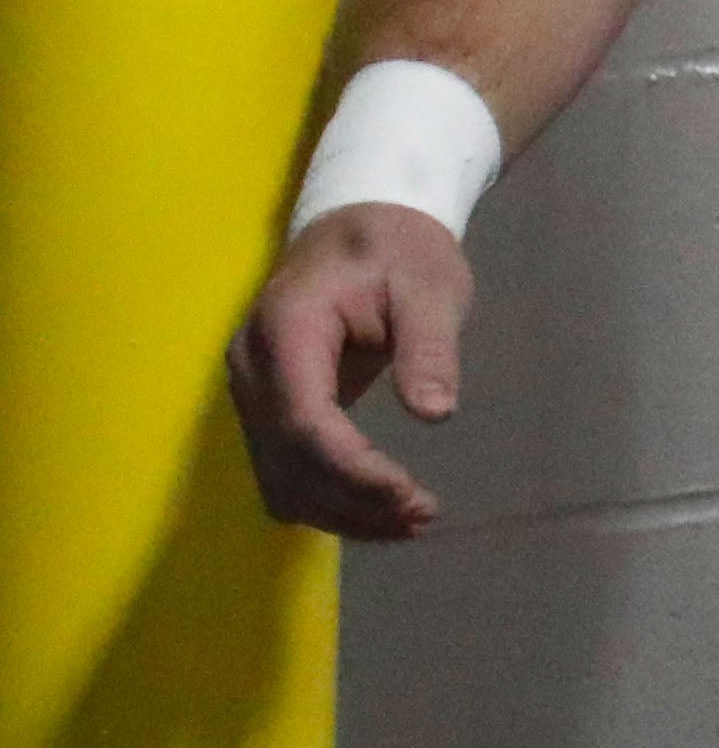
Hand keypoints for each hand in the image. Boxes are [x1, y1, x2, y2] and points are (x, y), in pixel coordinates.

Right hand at [225, 203, 473, 538]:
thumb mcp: (430, 284)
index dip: (354, 470)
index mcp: (287, 330)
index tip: (411, 495)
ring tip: (413, 520)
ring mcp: (253, 392)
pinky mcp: (268, 410)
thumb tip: (435, 412)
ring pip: (281, 479)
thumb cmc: (398, 250)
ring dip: (341, 512)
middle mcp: (253, 369)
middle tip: (426, 515)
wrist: (360, 227)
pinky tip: (381, 510)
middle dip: (354, 500)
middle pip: (289, 462)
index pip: (305, 421)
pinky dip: (329, 500)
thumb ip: (430, 345)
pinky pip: (286, 472)